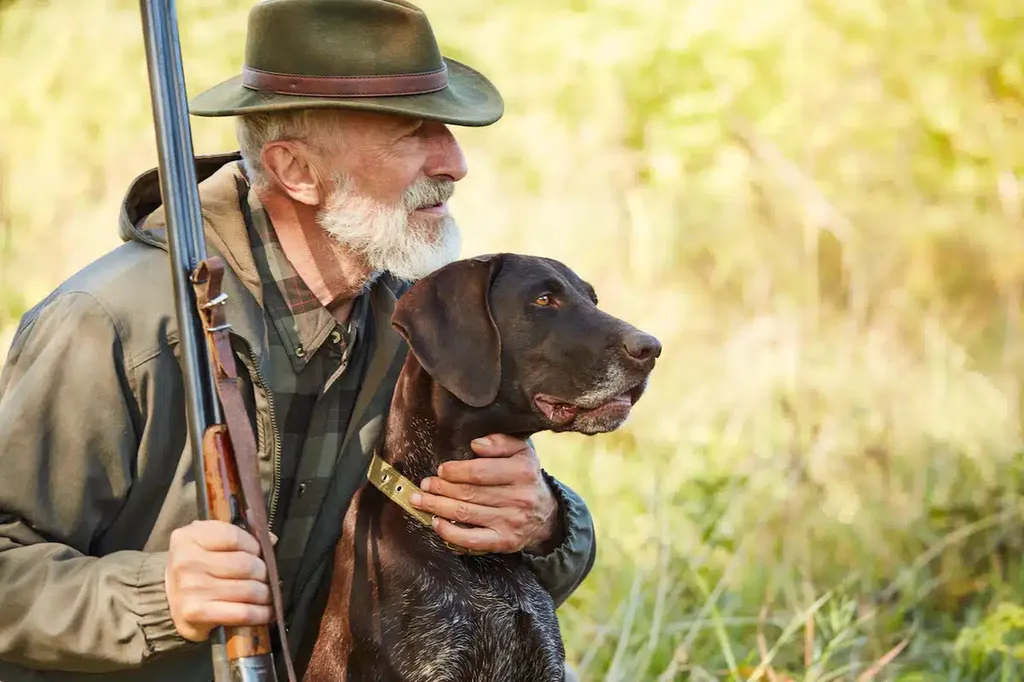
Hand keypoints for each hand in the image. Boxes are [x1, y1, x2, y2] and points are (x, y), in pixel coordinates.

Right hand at [164, 520, 276, 641]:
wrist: (166, 599)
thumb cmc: (195, 568)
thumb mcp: (207, 543)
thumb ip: (237, 536)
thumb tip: (271, 540)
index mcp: (189, 537)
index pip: (235, 537)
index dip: (256, 546)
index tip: (261, 554)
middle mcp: (187, 561)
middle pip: (245, 564)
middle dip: (264, 572)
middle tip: (267, 577)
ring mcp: (191, 588)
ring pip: (249, 589)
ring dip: (266, 593)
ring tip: (268, 594)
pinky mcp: (197, 613)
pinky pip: (243, 612)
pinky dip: (261, 613)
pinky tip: (266, 611)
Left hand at [409, 434, 560, 554]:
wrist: (546, 515)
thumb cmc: (525, 478)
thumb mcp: (521, 452)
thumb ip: (500, 442)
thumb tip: (476, 444)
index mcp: (523, 471)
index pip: (480, 471)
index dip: (456, 471)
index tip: (441, 470)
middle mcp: (519, 498)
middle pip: (469, 493)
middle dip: (441, 488)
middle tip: (424, 485)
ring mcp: (511, 522)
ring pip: (466, 514)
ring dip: (437, 506)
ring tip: (420, 500)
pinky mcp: (504, 542)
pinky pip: (472, 539)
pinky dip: (450, 532)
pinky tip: (436, 523)